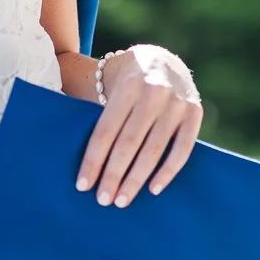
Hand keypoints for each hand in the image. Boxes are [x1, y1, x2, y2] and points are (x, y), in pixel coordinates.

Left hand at [78, 44, 202, 205]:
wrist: (164, 59)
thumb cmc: (126, 80)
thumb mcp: (107, 82)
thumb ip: (89, 105)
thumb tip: (64, 140)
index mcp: (127, 85)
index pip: (106, 131)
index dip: (93, 160)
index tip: (83, 185)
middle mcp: (153, 92)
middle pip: (129, 143)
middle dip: (113, 175)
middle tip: (103, 200)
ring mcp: (176, 103)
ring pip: (154, 150)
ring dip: (136, 180)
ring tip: (122, 200)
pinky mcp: (194, 113)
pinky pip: (182, 150)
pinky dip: (167, 172)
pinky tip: (153, 189)